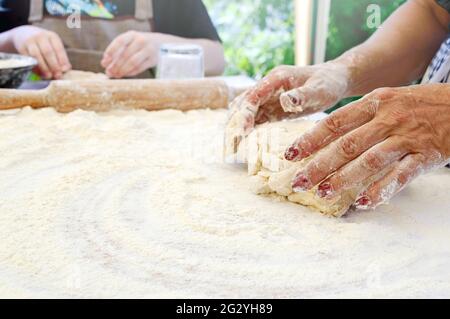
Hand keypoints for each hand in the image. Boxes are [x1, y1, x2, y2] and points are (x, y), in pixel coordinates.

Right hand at [12, 26, 70, 78]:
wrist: (23, 33)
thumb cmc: (44, 43)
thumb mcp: (53, 45)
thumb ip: (60, 57)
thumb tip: (66, 69)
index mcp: (52, 36)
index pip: (58, 48)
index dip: (62, 60)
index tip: (65, 70)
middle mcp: (41, 36)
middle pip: (48, 52)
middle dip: (54, 65)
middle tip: (57, 75)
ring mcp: (30, 41)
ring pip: (37, 55)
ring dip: (43, 67)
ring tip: (48, 76)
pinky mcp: (21, 47)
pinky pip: (28, 59)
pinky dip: (34, 67)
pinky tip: (39, 73)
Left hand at [101, 31, 159, 77]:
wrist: (160, 44)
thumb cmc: (139, 45)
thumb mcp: (129, 42)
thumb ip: (117, 52)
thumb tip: (105, 64)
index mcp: (132, 34)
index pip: (120, 41)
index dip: (111, 51)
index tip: (104, 61)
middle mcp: (141, 40)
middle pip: (126, 54)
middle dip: (116, 65)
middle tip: (109, 72)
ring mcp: (149, 50)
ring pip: (133, 62)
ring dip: (123, 70)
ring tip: (116, 75)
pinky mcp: (153, 59)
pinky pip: (140, 68)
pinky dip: (131, 72)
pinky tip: (125, 74)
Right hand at [224, 63, 349, 153]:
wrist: (335, 79)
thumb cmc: (329, 83)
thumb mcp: (320, 90)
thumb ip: (302, 95)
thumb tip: (285, 100)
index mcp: (275, 79)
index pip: (253, 96)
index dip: (245, 113)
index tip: (242, 132)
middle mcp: (266, 87)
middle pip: (242, 105)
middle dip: (234, 124)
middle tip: (229, 146)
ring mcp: (267, 98)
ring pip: (244, 113)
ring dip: (236, 129)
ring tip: (231, 149)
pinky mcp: (271, 109)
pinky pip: (254, 121)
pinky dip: (247, 132)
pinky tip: (244, 146)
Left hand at [285, 84, 449, 209]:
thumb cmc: (421, 104)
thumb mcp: (389, 100)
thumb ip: (362, 117)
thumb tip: (329, 139)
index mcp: (375, 102)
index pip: (335, 123)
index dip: (310, 139)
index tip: (290, 154)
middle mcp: (388, 118)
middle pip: (346, 145)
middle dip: (319, 165)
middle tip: (298, 182)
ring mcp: (407, 137)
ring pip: (369, 161)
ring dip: (344, 179)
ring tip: (323, 194)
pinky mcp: (426, 155)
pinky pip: (400, 176)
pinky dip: (381, 190)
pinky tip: (363, 203)